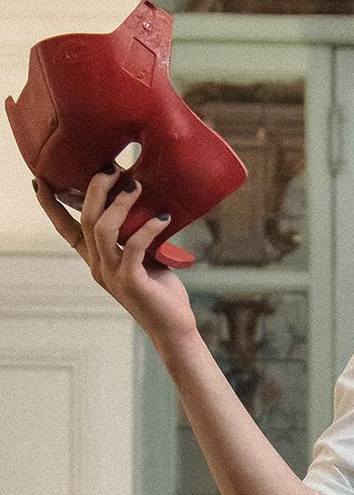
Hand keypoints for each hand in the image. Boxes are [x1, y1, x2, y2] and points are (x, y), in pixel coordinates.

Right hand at [32, 165, 198, 346]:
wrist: (172, 327)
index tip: (40, 180)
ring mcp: (111, 274)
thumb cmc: (161, 291)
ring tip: (137, 186)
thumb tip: (147, 206)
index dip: (51, 205)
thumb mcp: (145, 259)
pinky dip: (148, 228)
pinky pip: (134, 247)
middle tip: (112, 167)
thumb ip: (135, 238)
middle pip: (85, 220)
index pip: (65, 228)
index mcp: (96, 259)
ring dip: (119, 204)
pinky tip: (164, 217)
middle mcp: (97, 265)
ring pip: (102, 230)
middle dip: (94, 190)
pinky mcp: (130, 281)